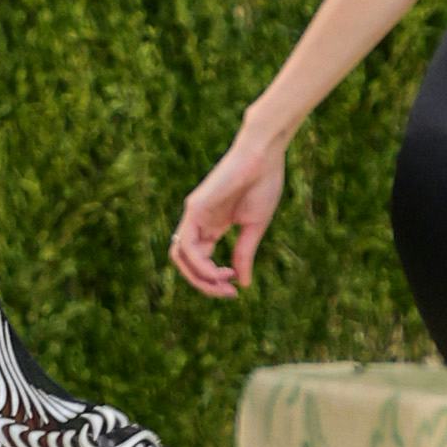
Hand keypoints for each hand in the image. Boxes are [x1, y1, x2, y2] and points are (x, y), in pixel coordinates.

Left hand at [171, 114, 288, 297]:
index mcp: (212, 226)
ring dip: (199, 278)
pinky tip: (218, 272)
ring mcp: (194, 215)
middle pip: (186, 263)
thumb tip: (241, 284)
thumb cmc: (263, 183)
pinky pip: (186, 245)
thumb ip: (244, 255)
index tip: (235, 287)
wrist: (265, 154)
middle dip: (204, 284)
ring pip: (181, 257)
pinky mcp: (194, 208)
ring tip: (223, 284)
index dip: (214, 280)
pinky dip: (199, 265)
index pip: (201, 261)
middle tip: (227, 292)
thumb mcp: (254, 227)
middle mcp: (199, 222)